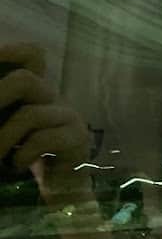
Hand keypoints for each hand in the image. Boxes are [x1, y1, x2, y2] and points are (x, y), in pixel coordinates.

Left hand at [0, 44, 87, 174]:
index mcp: (33, 91)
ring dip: (3, 139)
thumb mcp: (8, 130)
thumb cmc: (25, 155)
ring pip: (30, 114)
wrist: (62, 185)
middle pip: (25, 79)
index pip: (32, 56)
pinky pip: (44, 139)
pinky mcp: (77, 138)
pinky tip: (18, 165)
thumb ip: (3, 110)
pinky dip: (22, 155)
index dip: (10, 52)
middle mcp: (52, 97)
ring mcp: (67, 116)